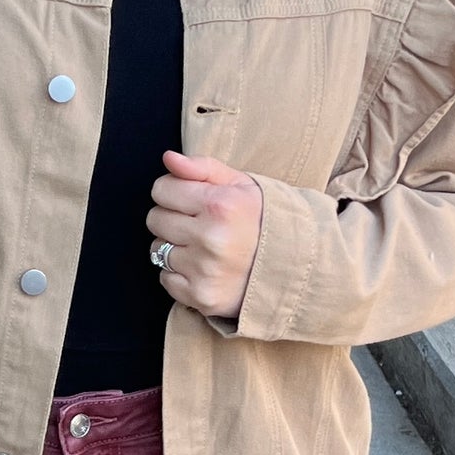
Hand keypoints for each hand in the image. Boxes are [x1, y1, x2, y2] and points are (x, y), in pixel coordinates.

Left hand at [147, 150, 263, 321]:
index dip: (173, 191)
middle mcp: (210, 237)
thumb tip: (168, 158)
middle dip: (173, 218)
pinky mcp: (201, 296)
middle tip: (199, 224)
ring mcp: (204, 270)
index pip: (162, 189)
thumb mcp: (243, 185)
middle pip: (155, 219)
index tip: (191, 199)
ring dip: (175, 246)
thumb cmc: (267, 221)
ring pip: (157, 249)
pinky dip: (178, 274)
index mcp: (220, 204)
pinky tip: (202, 267)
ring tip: (204, 247)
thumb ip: (203, 167)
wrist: (299, 269)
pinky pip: (165, 278)